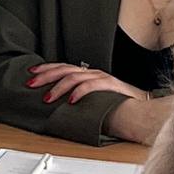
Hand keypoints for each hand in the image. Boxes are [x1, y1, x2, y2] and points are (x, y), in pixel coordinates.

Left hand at [27, 62, 149, 105]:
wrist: (143, 107)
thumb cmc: (116, 103)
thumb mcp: (92, 98)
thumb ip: (77, 96)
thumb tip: (55, 102)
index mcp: (86, 74)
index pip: (61, 67)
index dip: (45, 69)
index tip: (30, 73)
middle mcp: (92, 72)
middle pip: (64, 70)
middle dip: (45, 76)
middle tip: (31, 84)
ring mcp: (102, 77)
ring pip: (75, 77)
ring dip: (59, 87)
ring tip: (48, 97)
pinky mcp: (111, 85)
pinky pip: (92, 86)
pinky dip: (79, 92)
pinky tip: (71, 100)